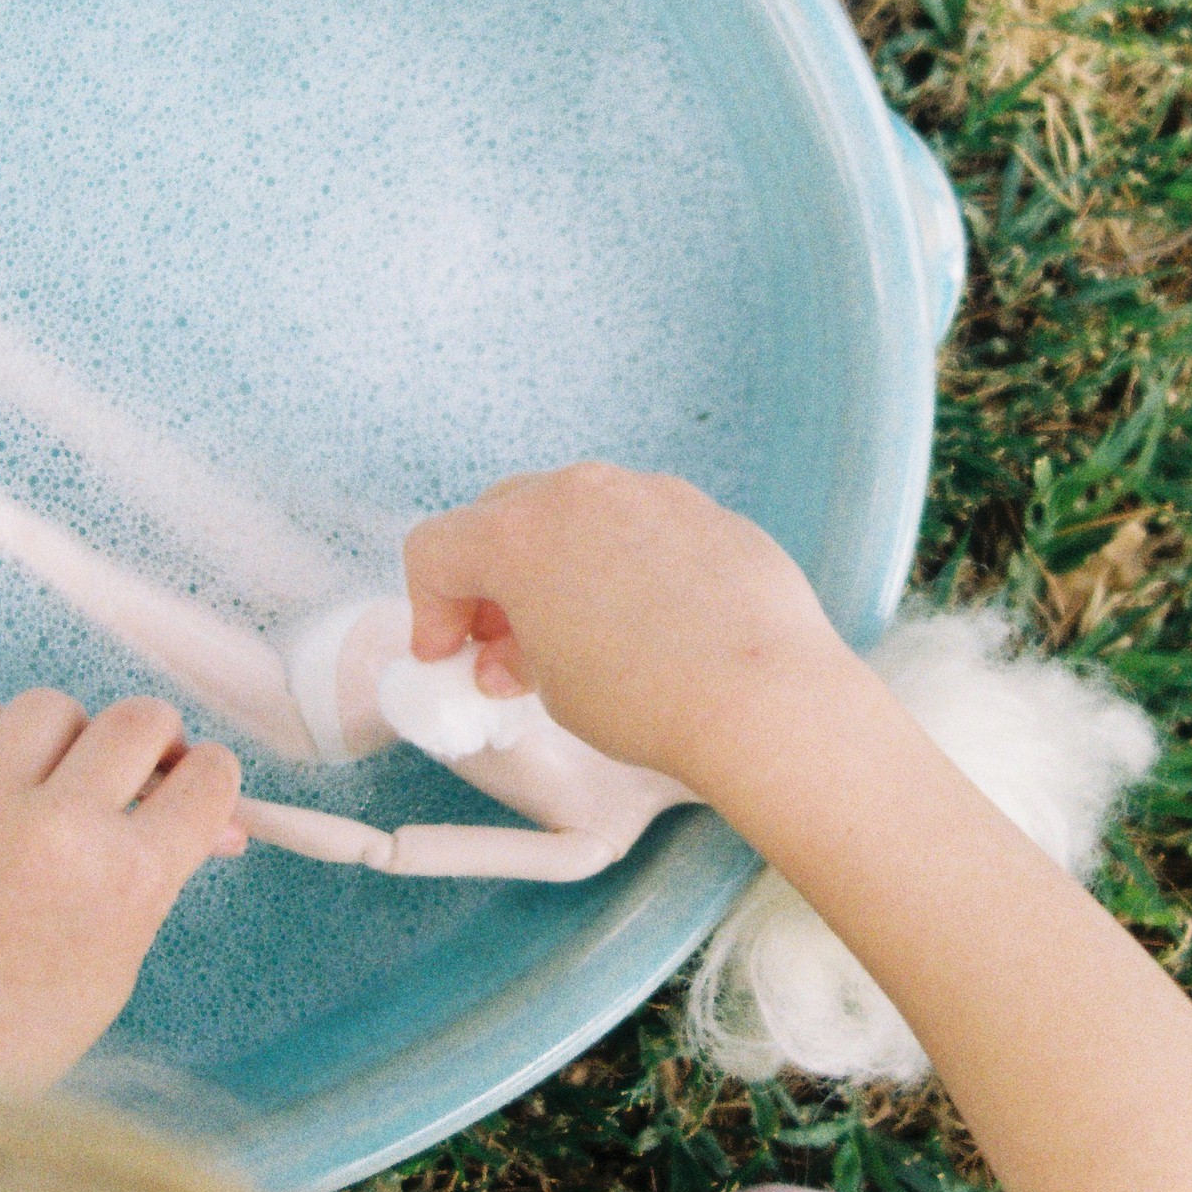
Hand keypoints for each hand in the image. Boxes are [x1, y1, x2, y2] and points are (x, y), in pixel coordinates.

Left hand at [0, 692, 242, 1089]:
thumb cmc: (17, 1033)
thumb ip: (161, 876)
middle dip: (151, 743)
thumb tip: (205, 817)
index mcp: (128, 878)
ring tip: (54, 776)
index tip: (189, 787)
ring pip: (52, 706)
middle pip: (139, 719)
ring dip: (68, 734)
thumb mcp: (119, 960)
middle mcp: (60, 828)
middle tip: (134, 771)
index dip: (206, 778)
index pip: (207, 775)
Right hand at [400, 464, 864, 791]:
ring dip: (560, 567)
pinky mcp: (709, 513)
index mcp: (519, 532)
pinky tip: (651, 626)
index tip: (446, 656)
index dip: (428, 610)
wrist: (763, 698)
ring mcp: (652, 493)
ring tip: (580, 637)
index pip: (436, 548)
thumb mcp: (551, 687)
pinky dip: (627, 566)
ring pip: (579, 516)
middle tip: (502, 646)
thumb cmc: (647, 698)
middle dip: (491, 581)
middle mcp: (581, 493)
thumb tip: (518, 650)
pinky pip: (645, 529)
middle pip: (503, 516)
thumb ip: (518, 653)